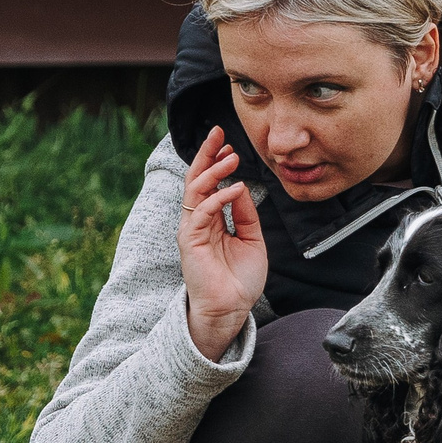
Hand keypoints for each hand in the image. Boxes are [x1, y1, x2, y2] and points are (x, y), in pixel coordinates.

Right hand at [179, 125, 266, 359]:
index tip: (229, 145)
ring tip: (231, 156)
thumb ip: (245, 214)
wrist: (231, 310)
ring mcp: (191, 230)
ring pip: (195, 189)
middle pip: (195, 179)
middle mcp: (197, 221)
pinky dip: (219, 197)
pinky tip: (237, 188)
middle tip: (217, 132)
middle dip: (205, 154)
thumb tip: (242, 186)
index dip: (216, 162)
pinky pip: (202, 211)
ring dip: (213, 170)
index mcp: (210, 220)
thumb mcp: (251, 239)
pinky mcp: (190, 241)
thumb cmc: (239, 279)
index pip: (208, 183)